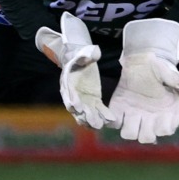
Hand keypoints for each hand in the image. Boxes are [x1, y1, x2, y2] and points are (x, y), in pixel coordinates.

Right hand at [34, 12, 116, 128]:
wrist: (82, 61)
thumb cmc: (81, 57)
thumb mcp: (83, 54)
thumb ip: (86, 55)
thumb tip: (93, 55)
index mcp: (68, 83)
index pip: (69, 94)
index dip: (72, 101)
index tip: (77, 107)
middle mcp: (74, 95)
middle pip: (77, 108)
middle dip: (84, 115)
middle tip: (91, 122)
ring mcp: (84, 100)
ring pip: (86, 113)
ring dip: (92, 120)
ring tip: (99, 126)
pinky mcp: (93, 101)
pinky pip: (98, 110)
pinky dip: (103, 116)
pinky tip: (110, 121)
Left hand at [108, 19, 178, 143]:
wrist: (141, 63)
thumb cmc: (157, 68)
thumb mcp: (167, 70)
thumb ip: (173, 78)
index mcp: (165, 112)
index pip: (165, 130)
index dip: (164, 127)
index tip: (163, 115)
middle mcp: (150, 119)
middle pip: (146, 138)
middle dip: (145, 132)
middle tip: (144, 117)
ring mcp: (134, 116)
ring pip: (129, 134)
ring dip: (129, 128)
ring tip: (131, 114)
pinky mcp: (119, 110)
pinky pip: (114, 123)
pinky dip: (113, 120)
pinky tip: (118, 110)